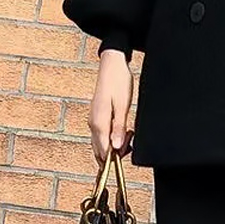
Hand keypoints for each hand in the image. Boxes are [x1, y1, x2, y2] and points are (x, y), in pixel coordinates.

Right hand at [89, 50, 133, 166]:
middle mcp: (93, 124)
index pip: (103, 152)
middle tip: (131, 140)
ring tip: (129, 132)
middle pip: (100, 150)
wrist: (111, 64)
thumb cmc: (119, 82)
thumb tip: (116, 148)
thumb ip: (119, 128)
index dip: (115, 158)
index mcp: (99, 123)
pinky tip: (123, 129)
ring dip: (114, 145)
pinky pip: (102, 135)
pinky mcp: (97, 117)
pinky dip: (111, 137)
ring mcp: (94, 121)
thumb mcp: (123, 105)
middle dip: (115, 153)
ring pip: (101, 143)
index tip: (128, 151)